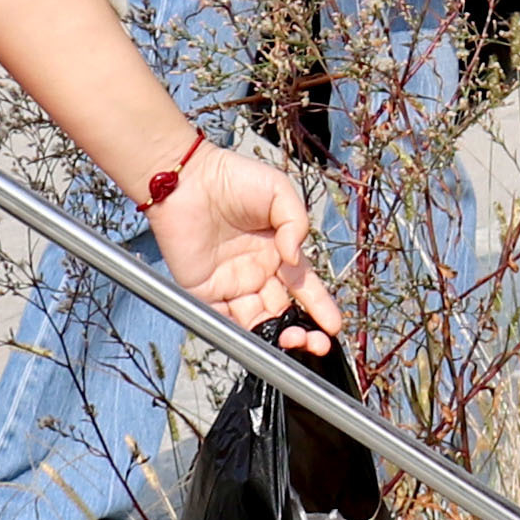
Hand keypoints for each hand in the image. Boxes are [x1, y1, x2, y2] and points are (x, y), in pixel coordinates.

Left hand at [149, 138, 342, 345]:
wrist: (186, 178)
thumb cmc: (230, 178)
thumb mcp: (278, 191)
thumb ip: (296, 223)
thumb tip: (294, 257)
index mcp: (277, 252)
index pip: (304, 286)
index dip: (320, 306)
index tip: (333, 325)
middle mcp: (257, 272)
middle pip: (285, 311)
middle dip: (304, 330)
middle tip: (317, 341)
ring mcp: (232, 284)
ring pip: (259, 322)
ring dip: (278, 337)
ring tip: (295, 340)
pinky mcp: (206, 291)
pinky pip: (224, 320)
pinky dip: (241, 335)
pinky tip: (261, 338)